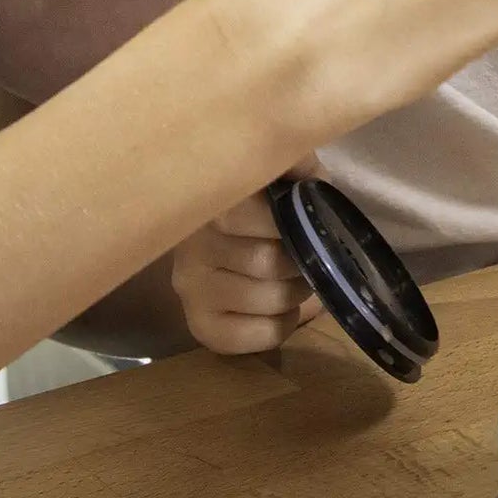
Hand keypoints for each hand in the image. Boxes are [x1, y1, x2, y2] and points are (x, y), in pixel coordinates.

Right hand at [173, 166, 323, 355]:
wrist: (222, 243)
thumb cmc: (261, 205)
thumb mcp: (281, 174)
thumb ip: (295, 163)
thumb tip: (306, 169)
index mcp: (213, 202)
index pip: (258, 216)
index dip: (293, 222)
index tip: (302, 219)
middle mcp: (192, 247)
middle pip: (268, 264)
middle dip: (300, 262)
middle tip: (305, 254)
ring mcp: (191, 288)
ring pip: (270, 300)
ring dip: (297, 294)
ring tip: (294, 279)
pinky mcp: (200, 325)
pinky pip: (262, 335)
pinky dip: (284, 324)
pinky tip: (279, 308)